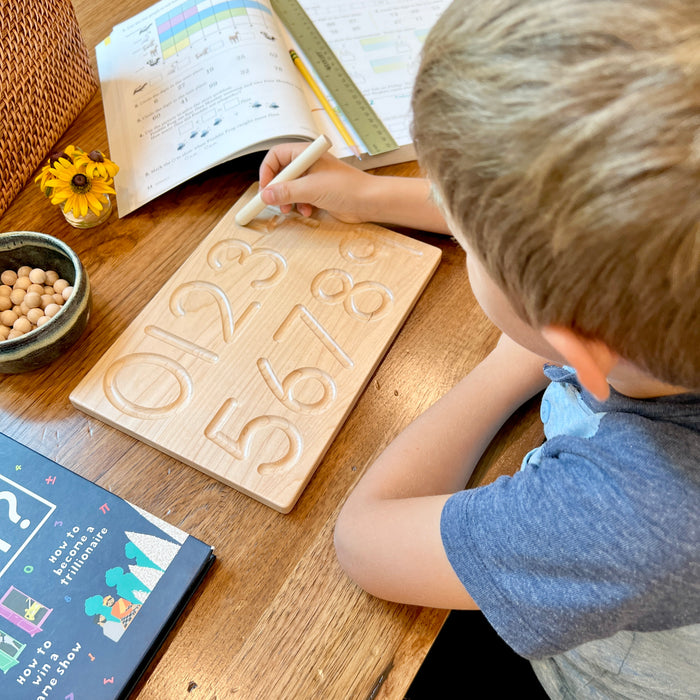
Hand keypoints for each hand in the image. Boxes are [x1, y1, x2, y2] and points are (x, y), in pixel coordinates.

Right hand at [258, 142, 374, 222]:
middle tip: (273, 202)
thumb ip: (286, 192)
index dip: (268, 171)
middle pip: (281, 173)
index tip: (265, 188)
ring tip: (290, 210)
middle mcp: (308, 164)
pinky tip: (307, 211)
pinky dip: (299, 205)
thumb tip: (265, 195)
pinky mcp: (319, 192)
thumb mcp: (311, 189)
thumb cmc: (347, 188)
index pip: (276, 156)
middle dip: (276, 189)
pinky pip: (300, 197)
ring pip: (290, 187)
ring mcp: (314, 178)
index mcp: (306, 154)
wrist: (369, 201)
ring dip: (287, 200)